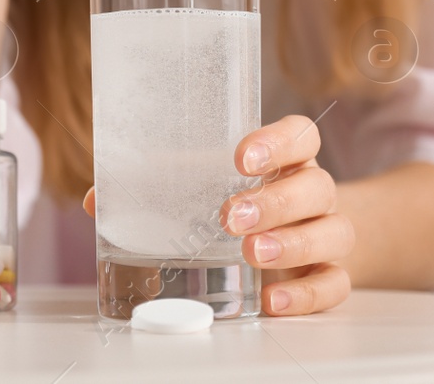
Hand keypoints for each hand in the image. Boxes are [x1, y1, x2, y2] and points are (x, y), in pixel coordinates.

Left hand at [80, 114, 354, 316]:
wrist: (292, 237)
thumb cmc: (236, 200)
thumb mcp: (201, 186)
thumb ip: (155, 185)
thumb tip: (99, 200)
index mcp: (286, 158)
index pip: (300, 135)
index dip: (277, 141)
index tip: (241, 156)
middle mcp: (312, 191)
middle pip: (315, 185)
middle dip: (273, 201)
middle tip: (229, 216)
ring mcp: (325, 233)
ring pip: (333, 232)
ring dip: (293, 243)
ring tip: (252, 254)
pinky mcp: (328, 275)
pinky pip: (334, 284)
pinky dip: (306, 295)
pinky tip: (272, 299)